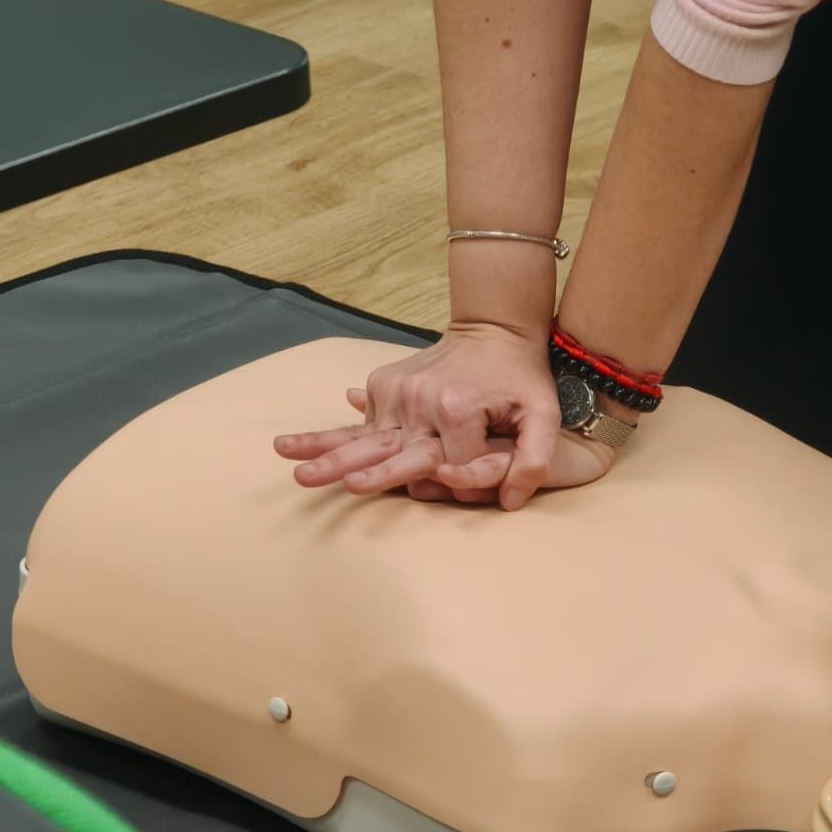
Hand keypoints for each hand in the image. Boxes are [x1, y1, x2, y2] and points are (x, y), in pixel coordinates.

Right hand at [273, 324, 617, 506]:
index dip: (466, 480)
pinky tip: (291, 444)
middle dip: (354, 468)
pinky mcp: (383, 385)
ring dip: (324, 451)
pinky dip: (328, 433)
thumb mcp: (545, 416)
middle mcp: (420, 400)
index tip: (476, 477)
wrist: (494, 329)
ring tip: (286, 460)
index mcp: (457, 409)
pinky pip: (359, 420)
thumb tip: (511, 501)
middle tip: (316, 482)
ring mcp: (397, 391)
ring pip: (363, 436)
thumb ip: (535, 459)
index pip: (452, 468)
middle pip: (388, 451)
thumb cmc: (523, 378)